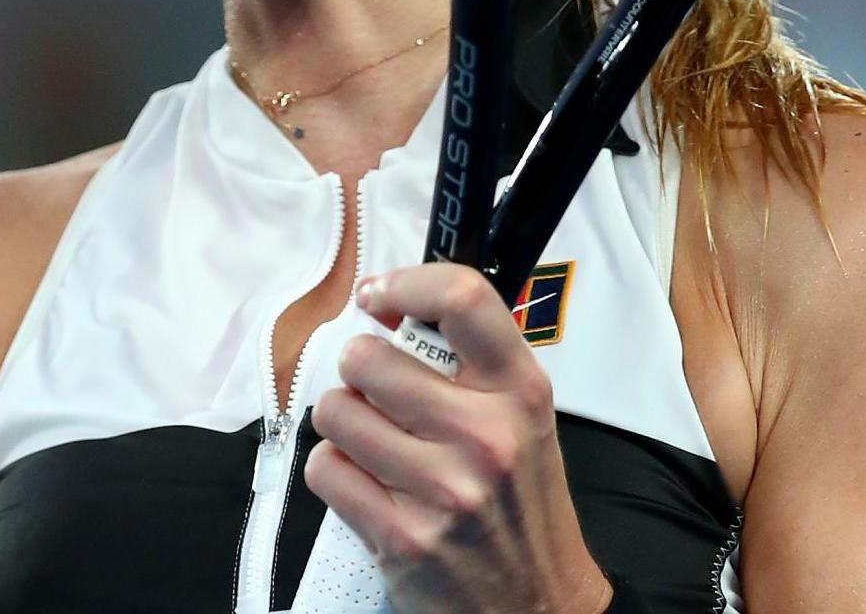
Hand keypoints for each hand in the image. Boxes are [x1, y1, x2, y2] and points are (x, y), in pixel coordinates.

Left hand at [306, 264, 611, 613]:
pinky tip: (368, 482)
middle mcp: (484, 435)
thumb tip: (388, 305)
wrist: (540, 605)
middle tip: (379, 394)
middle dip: (359, 371)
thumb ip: (470, 362)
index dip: (405, 283)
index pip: (462, 296)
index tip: (380, 297)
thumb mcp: (522, 418)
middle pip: (368, 357)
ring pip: (335, 411)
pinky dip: (335, 471)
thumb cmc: (520, 502)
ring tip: (374, 440)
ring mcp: (441, 488)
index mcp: (519, 391)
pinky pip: (324, 469)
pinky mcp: (400, 536)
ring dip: (343, 421)